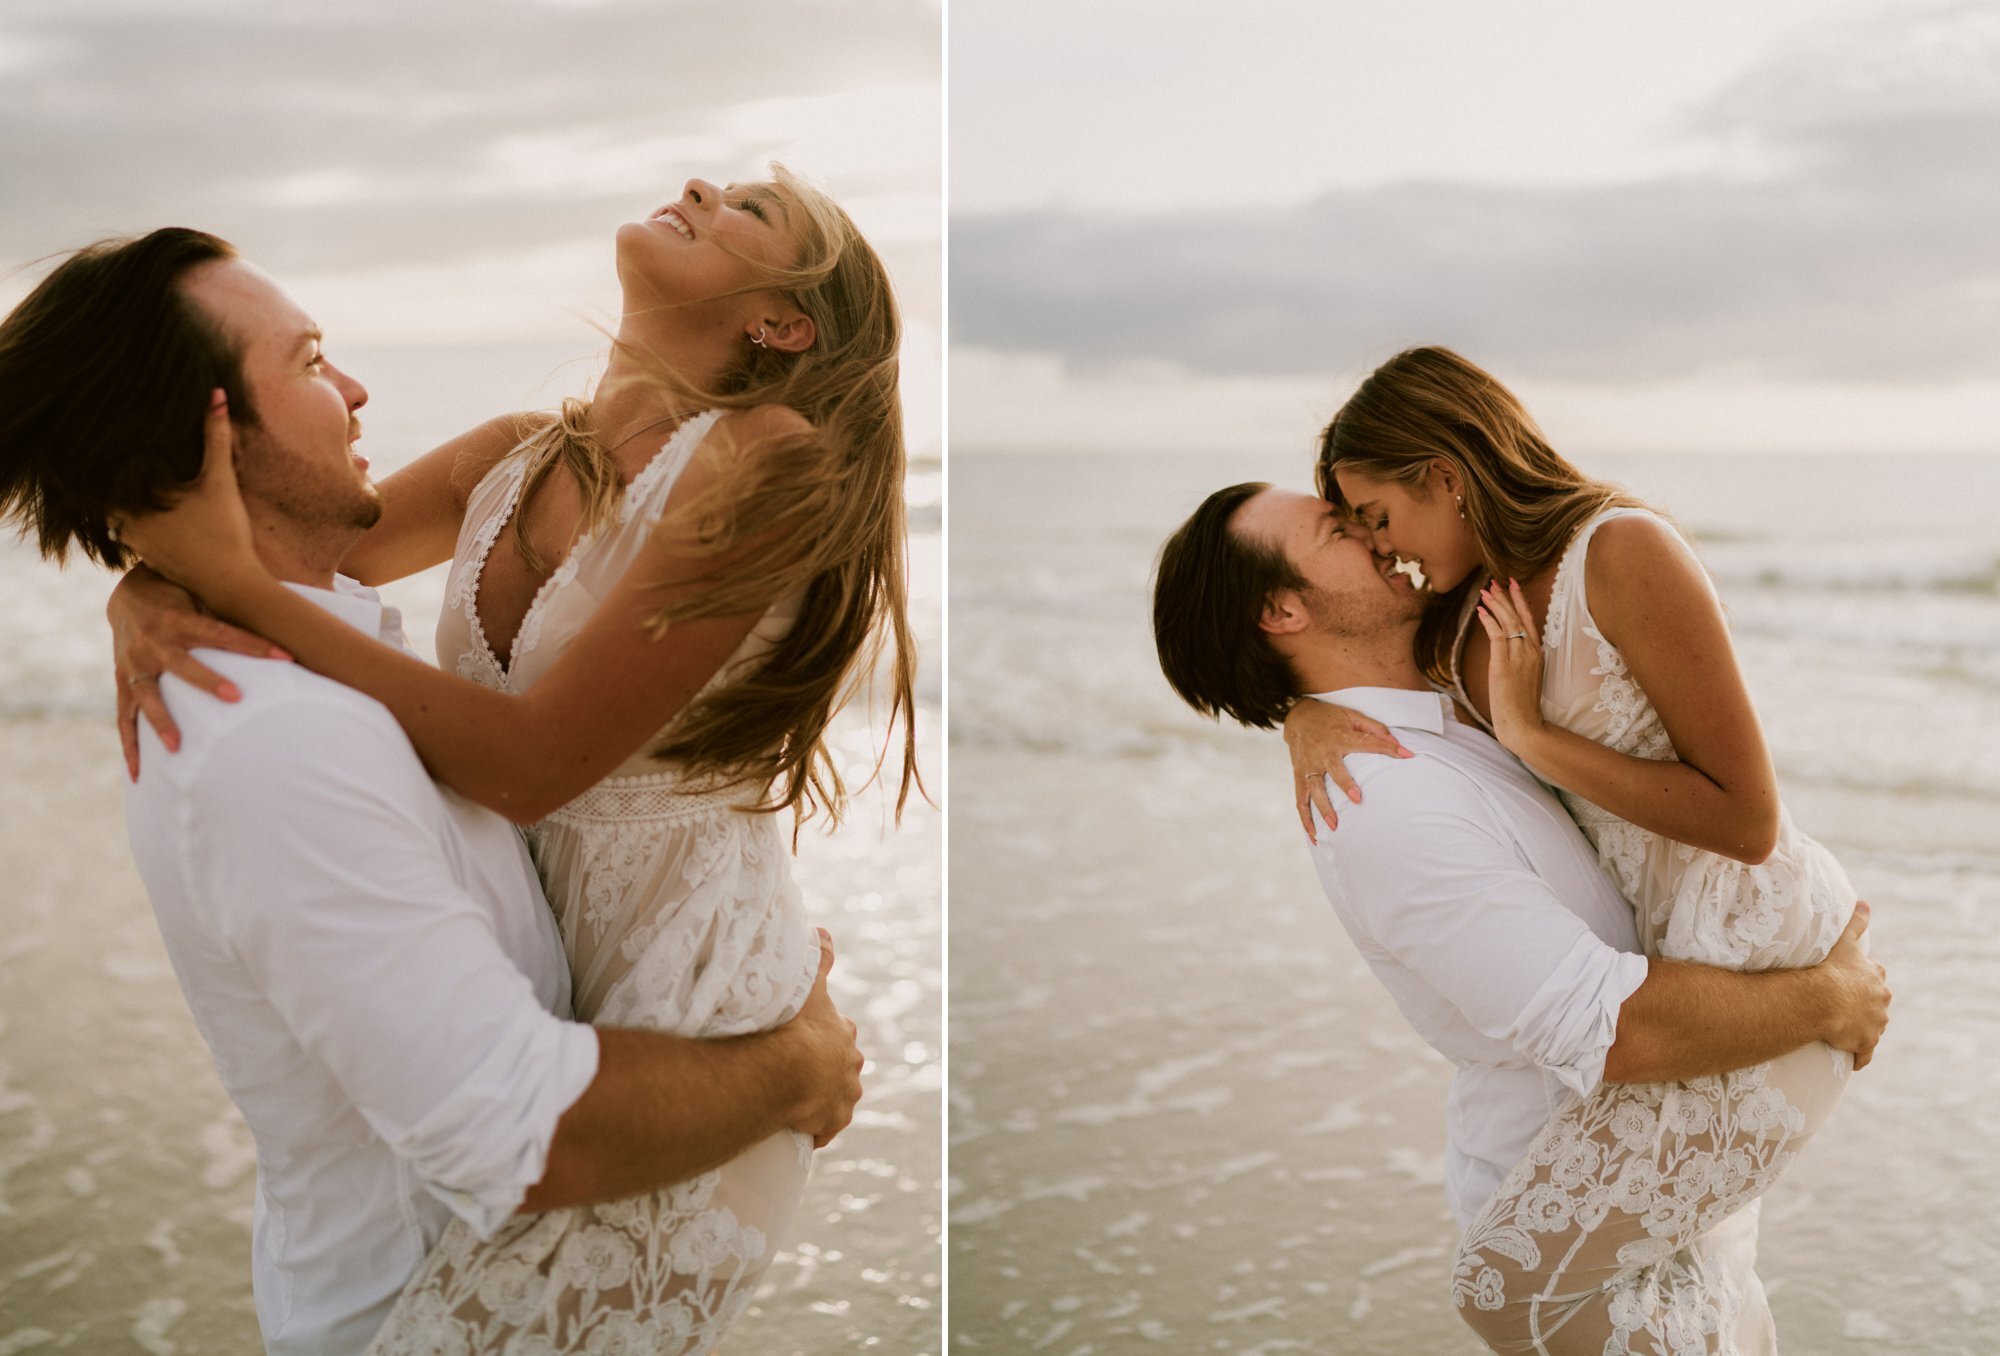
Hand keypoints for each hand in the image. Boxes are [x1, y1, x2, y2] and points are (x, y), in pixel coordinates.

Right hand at [110, 564, 289, 778]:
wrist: (126, 596)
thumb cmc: (179, 596)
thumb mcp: (200, 594)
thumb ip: (230, 609)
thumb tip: (285, 617)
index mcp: (177, 619)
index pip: (221, 632)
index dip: (253, 644)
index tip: (285, 656)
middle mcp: (153, 643)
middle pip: (183, 666)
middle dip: (208, 682)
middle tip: (236, 697)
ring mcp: (134, 666)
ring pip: (148, 696)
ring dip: (161, 722)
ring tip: (177, 748)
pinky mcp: (123, 683)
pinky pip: (124, 719)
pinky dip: (130, 747)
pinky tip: (138, 775)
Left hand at [112, 390, 265, 604]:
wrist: (233, 584)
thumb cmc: (225, 531)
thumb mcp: (221, 480)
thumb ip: (216, 437)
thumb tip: (215, 394)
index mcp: (137, 503)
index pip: (103, 477)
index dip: (103, 461)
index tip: (100, 446)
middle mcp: (128, 525)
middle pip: (108, 499)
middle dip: (117, 486)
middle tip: (119, 465)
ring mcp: (137, 546)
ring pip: (119, 520)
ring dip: (128, 507)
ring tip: (142, 491)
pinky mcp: (150, 561)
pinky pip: (134, 538)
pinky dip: (141, 526)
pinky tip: (161, 520)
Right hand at [786, 929, 862, 1147]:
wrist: (789, 1070)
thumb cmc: (796, 1025)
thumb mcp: (808, 985)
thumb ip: (818, 959)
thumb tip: (824, 931)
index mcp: (844, 1034)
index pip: (842, 1032)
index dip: (827, 1034)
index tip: (811, 1036)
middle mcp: (850, 1067)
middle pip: (843, 1067)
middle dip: (828, 1069)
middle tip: (802, 1070)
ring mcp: (842, 1097)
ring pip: (838, 1099)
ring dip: (823, 1100)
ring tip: (800, 1101)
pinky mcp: (830, 1122)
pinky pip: (824, 1129)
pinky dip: (815, 1129)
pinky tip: (802, 1130)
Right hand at [1283, 699, 1412, 841]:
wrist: (1297, 717)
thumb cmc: (1330, 717)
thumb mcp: (1352, 715)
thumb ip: (1374, 728)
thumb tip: (1396, 740)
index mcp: (1340, 737)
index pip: (1367, 742)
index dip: (1388, 748)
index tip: (1407, 755)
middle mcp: (1323, 752)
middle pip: (1334, 770)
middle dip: (1344, 784)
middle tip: (1357, 799)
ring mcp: (1309, 766)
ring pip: (1314, 789)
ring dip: (1323, 808)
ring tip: (1335, 826)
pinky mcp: (1299, 776)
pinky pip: (1300, 800)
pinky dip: (1306, 819)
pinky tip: (1314, 835)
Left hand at [1473, 578, 1546, 754]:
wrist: (1523, 723)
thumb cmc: (1521, 705)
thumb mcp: (1523, 678)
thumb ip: (1517, 661)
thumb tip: (1504, 652)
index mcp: (1537, 653)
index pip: (1529, 621)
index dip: (1521, 602)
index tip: (1513, 586)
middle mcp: (1530, 651)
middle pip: (1519, 616)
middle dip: (1507, 597)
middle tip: (1496, 581)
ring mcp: (1519, 657)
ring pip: (1508, 622)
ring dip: (1496, 604)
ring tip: (1486, 591)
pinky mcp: (1504, 664)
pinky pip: (1497, 636)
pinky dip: (1489, 621)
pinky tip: (1481, 611)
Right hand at [1818, 901, 1889, 1069]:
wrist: (1823, 1000)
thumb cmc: (1830, 969)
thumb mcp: (1845, 941)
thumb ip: (1856, 922)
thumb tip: (1864, 902)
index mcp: (1876, 978)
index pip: (1875, 977)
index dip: (1862, 980)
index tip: (1849, 981)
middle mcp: (1881, 1002)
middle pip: (1877, 1004)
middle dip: (1866, 1006)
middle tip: (1843, 1006)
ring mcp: (1874, 1025)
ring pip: (1872, 1028)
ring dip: (1861, 1029)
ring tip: (1842, 1030)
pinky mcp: (1864, 1043)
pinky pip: (1865, 1054)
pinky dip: (1860, 1056)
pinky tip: (1852, 1058)